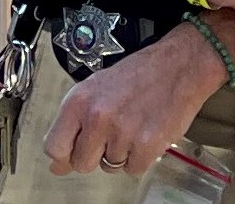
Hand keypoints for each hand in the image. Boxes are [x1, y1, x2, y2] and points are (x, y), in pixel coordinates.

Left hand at [43, 26, 224, 176]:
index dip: (66, 151)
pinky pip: (133, 169)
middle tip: (114, 129)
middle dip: (96, 153)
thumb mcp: (98, 88)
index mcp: (80, 100)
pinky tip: (147, 131)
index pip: (54, 147)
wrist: (180, 65)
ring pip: (109, 166)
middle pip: (81, 163)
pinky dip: (141, 156)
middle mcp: (98, 117)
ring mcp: (122, 133)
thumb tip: (57, 163)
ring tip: (134, 123)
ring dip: (122, 152)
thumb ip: (74, 124)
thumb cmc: (140, 73)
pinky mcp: (146, 147)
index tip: (75, 148)